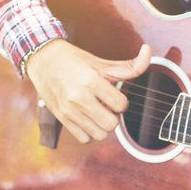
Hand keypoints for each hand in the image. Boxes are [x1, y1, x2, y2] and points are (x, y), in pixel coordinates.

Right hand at [25, 39, 151, 143]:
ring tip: (97, 113)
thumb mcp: (102, 63)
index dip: (122, 102)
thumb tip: (148, 50)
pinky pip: (84, 139)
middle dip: (114, 117)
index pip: (121, 105)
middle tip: (107, 107)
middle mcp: (78, 97)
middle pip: (111, 124)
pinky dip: (89, 133)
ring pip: (99, 135)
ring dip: (102, 126)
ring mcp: (68, 109)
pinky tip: (87, 120)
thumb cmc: (75, 60)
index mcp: (91, 81)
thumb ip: (129, 65)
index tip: (113, 95)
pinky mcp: (60, 118)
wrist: (42, 59)